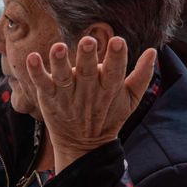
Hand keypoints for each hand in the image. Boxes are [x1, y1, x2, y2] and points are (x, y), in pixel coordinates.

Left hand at [26, 36, 157, 172]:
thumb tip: (154, 51)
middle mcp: (87, 90)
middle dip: (87, 57)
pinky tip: (32, 58)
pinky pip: (42, 84)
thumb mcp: (130, 99)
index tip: (118, 41)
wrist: (83, 146)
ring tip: (59, 48)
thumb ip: (142, 76)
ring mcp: (67, 95)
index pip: (114, 71)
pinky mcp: (49, 97)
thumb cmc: (109, 115)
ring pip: (63, 77)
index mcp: (109, 88)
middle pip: (87, 72)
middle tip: (88, 41)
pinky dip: (36, 72)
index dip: (116, 57)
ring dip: (60, 62)